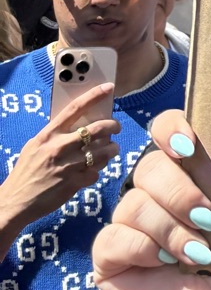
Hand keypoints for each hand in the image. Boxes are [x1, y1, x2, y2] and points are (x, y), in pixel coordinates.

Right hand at [0, 84, 121, 224]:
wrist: (15, 201)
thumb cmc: (26, 172)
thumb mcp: (35, 146)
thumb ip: (55, 135)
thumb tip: (78, 124)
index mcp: (48, 135)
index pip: (75, 108)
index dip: (94, 95)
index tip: (108, 87)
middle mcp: (60, 147)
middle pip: (98, 129)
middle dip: (113, 126)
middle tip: (116, 128)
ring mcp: (69, 166)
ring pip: (104, 151)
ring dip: (112, 149)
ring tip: (111, 150)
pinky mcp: (74, 183)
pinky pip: (97, 172)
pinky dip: (97, 171)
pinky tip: (92, 171)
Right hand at [92, 110, 210, 289]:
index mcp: (187, 173)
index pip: (165, 129)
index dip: (172, 130)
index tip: (190, 146)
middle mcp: (153, 192)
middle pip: (149, 167)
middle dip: (180, 191)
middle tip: (209, 217)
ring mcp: (128, 222)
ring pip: (134, 204)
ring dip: (170, 228)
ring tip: (199, 253)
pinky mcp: (110, 256)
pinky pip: (115, 238)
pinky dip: (144, 248)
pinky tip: (168, 263)